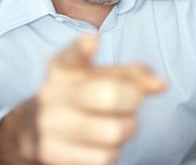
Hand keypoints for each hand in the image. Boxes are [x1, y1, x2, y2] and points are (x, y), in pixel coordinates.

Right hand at [0, 35, 165, 164]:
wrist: (35, 130)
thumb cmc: (80, 97)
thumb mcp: (99, 77)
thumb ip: (131, 75)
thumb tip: (160, 84)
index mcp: (62, 68)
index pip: (70, 55)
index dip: (82, 47)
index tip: (93, 41)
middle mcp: (51, 93)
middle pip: (110, 95)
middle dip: (133, 100)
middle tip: (133, 101)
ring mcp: (49, 124)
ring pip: (113, 131)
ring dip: (127, 128)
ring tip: (119, 123)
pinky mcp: (51, 153)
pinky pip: (103, 157)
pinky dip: (113, 151)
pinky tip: (103, 142)